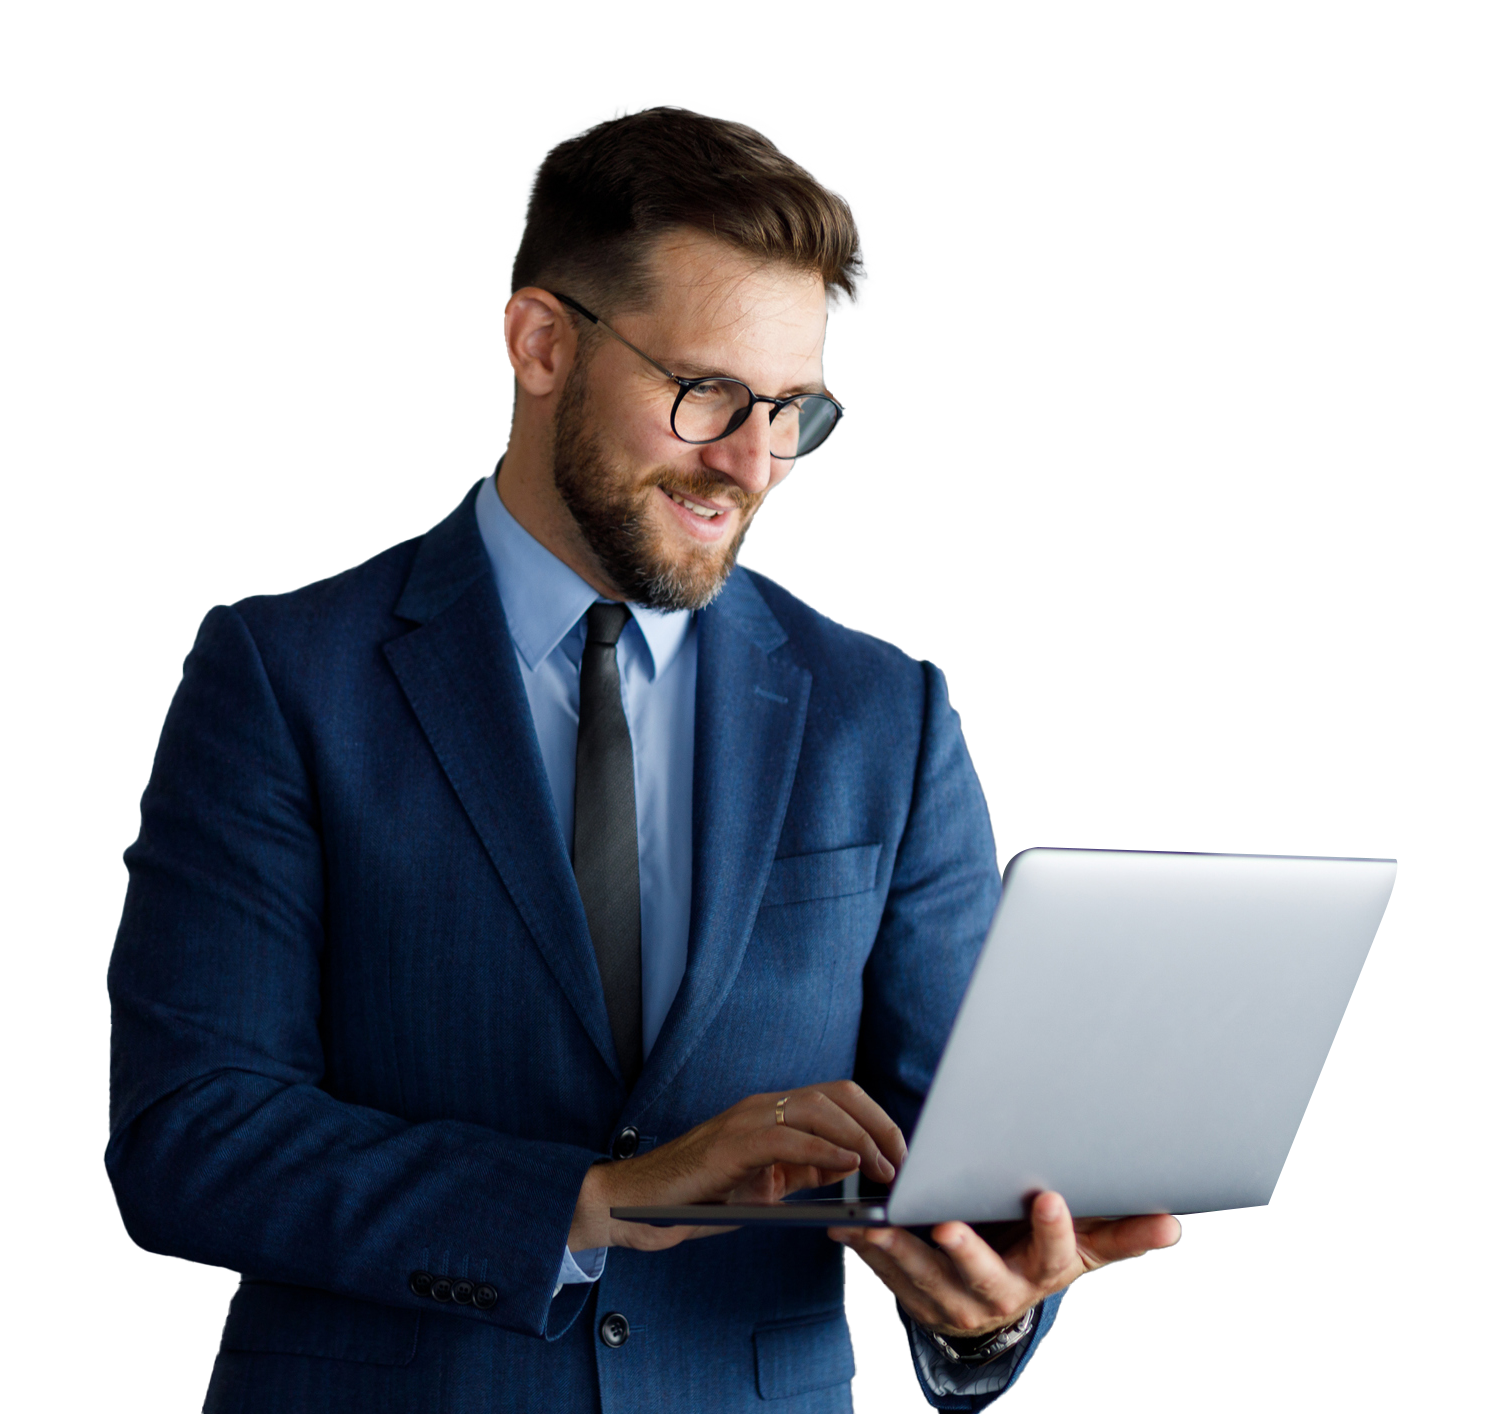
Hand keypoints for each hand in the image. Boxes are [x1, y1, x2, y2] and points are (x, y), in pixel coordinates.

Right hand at [572, 1081, 906, 1252]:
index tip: (903, 1153)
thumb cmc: (700, 1197)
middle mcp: (763, 1106)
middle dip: (879, 1124)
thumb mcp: (766, 1185)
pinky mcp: (732, 1144)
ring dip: (860, 1137)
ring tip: (884, 1168)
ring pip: (819, 1108)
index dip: (876, 1119)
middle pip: (838, 1094)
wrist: (637, 1205)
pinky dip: (824, 1149)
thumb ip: (804, 1171)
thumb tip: (850, 1167)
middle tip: (904, 1162)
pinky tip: (848, 1168)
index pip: (838, 1097)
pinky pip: (788, 1137)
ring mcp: (746, 1120)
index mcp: (773, 1113)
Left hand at [830, 1191, 1180, 1338]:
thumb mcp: (1082, 1246)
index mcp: (1043, 1272)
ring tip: (878, 1225)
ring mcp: (954, 1301)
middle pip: (983, 1274)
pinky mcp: (915, 1298)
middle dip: (966, 1250)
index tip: (1049, 1197)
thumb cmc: (1039, 1253)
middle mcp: (1000, 1293)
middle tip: (947, 1224)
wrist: (995, 1299)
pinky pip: (888, 1279)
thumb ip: (1121, 1231)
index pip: (1055, 1252)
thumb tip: (1172, 1222)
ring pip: (925, 1278)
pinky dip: (868, 1253)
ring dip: (899, 1252)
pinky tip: (849, 1228)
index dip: (1053, 1228)